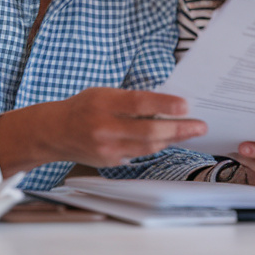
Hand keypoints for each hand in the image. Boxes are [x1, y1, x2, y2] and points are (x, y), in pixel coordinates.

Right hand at [0, 87, 206, 174]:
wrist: (54, 132)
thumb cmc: (83, 108)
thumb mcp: (104, 94)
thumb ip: (131, 100)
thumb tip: (166, 105)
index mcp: (103, 103)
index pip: (139, 104)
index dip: (164, 105)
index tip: (186, 105)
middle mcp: (104, 127)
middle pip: (148, 131)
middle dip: (178, 129)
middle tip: (200, 125)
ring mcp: (107, 148)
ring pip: (148, 146)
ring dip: (173, 139)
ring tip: (191, 132)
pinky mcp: (109, 161)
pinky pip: (139, 154)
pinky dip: (157, 146)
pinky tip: (170, 140)